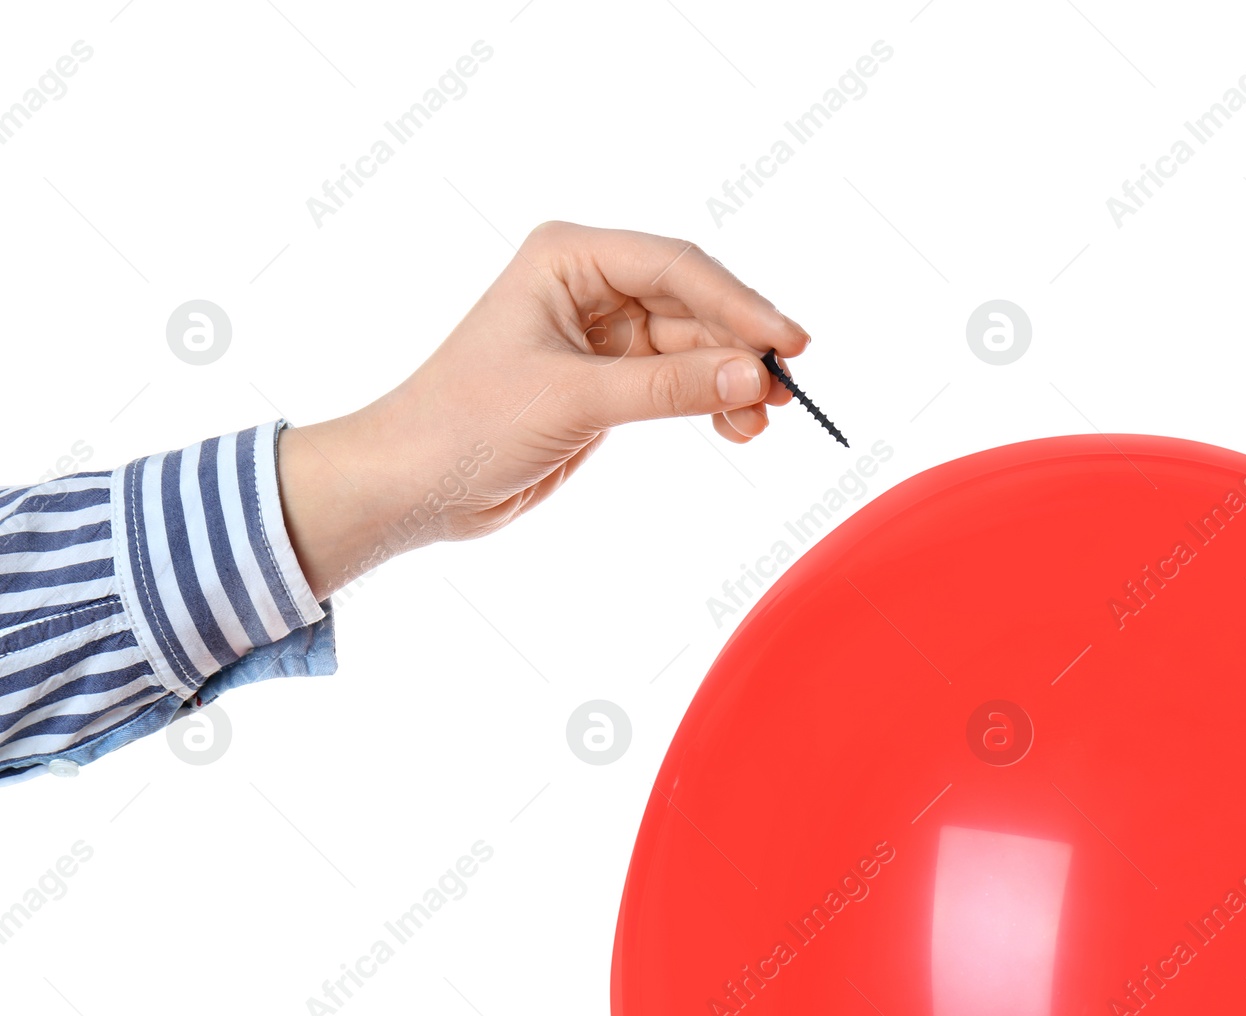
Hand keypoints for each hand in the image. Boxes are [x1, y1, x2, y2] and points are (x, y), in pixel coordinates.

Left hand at [277, 221, 810, 598]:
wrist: (415, 483)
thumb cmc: (466, 422)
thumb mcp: (575, 401)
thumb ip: (668, 388)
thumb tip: (751, 377)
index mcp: (568, 258)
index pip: (676, 267)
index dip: (739, 304)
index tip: (786, 343)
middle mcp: (589, 285)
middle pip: (694, 304)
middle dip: (740, 347)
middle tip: (785, 390)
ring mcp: (602, 334)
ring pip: (693, 346)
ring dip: (730, 382)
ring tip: (760, 420)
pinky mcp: (608, 380)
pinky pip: (677, 381)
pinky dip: (709, 402)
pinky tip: (735, 426)